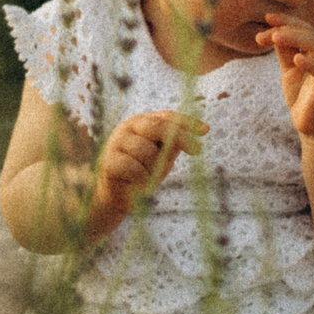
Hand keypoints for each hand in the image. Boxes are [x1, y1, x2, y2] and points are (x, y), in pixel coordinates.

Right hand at [92, 109, 205, 223]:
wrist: (115, 197)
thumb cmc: (142, 174)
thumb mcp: (162, 157)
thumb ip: (173, 145)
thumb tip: (196, 134)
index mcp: (142, 123)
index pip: (166, 116)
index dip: (187, 122)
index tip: (205, 130)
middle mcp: (128, 127)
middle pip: (157, 126)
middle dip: (180, 137)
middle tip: (198, 150)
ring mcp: (116, 142)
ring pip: (147, 150)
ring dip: (155, 168)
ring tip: (150, 178)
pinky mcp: (108, 160)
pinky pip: (134, 167)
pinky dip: (142, 179)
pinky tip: (140, 185)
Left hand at [258, 14, 313, 138]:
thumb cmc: (306, 100)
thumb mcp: (290, 72)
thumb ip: (285, 53)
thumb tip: (272, 33)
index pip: (303, 28)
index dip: (286, 21)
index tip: (267, 18)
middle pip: (309, 33)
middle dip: (286, 28)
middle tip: (266, 28)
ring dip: (296, 38)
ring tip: (276, 36)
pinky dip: (310, 63)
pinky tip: (297, 59)